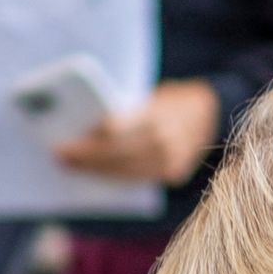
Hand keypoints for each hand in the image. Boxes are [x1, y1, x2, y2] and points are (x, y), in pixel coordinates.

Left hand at [53, 76, 224, 187]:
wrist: (211, 110)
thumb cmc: (168, 98)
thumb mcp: (148, 95)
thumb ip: (124, 112)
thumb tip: (83, 128)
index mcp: (158, 115)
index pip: (115, 133)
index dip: (88, 143)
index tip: (64, 145)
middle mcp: (168, 142)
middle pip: (116, 156)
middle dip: (86, 159)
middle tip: (61, 158)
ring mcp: (173, 162)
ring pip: (125, 172)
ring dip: (96, 171)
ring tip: (74, 167)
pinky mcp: (174, 174)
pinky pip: (138, 179)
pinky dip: (115, 176)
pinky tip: (96, 173)